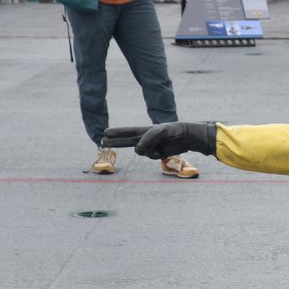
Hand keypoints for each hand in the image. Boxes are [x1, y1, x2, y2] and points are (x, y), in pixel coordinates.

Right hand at [102, 122, 216, 159]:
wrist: (186, 138)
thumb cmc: (172, 131)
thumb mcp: (159, 132)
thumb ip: (147, 139)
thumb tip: (138, 149)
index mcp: (144, 131)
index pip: (127, 131)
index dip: (117, 132)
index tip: (105, 132)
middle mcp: (146, 139)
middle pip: (127, 141)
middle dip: (115, 142)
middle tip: (102, 142)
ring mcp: (151, 147)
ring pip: (141, 152)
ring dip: (147, 150)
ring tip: (157, 145)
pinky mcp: (158, 154)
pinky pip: (151, 157)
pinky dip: (155, 154)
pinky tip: (163, 151)